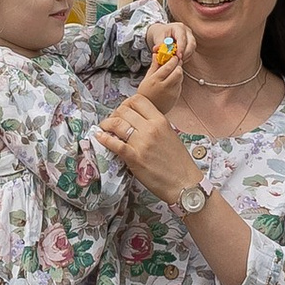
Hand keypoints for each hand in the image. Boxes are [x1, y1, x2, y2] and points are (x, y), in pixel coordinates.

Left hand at [95, 90, 200, 206]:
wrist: (185, 184)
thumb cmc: (180, 163)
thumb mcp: (171, 136)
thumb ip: (155, 126)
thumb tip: (139, 123)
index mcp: (161, 121)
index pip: (138, 100)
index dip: (126, 103)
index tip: (122, 110)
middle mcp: (150, 128)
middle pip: (124, 110)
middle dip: (114, 114)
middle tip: (111, 121)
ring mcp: (141, 143)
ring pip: (116, 124)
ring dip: (106, 124)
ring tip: (103, 128)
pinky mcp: (134, 158)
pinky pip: (114, 143)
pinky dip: (104, 139)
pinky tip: (99, 137)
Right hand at [140, 33, 185, 113]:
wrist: (148, 109)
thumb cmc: (145, 93)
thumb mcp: (147, 78)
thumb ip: (154, 66)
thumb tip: (156, 54)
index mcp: (155, 80)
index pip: (168, 66)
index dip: (173, 59)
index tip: (173, 56)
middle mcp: (164, 86)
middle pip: (178, 71)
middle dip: (178, 65)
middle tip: (176, 62)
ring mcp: (171, 92)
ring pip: (180, 77)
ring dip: (178, 72)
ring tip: (173, 71)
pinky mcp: (176, 97)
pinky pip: (180, 85)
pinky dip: (178, 80)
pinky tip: (172, 81)